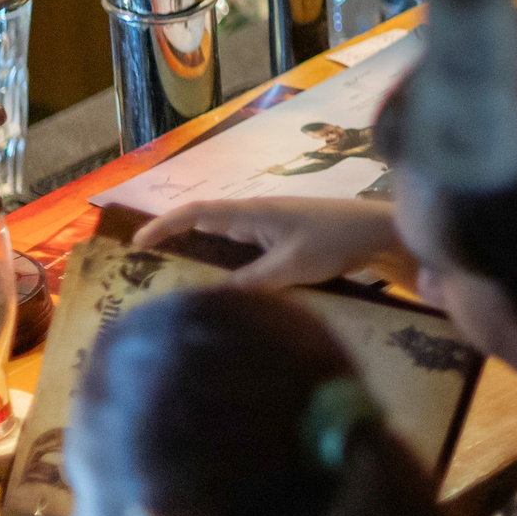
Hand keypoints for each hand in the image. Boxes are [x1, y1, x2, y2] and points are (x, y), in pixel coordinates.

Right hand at [131, 196, 400, 289]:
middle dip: (175, 243)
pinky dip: (228, 267)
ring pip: (225, 241)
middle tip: (147, 272)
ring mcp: (272, 228)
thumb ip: (250, 283)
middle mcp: (257, 216)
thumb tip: (209, 302)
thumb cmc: (335, 241)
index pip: (196, 213)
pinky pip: (245, 252)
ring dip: (201, 257)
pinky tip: (225, 290)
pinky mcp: (285, 242)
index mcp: (252, 213)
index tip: (135, 244)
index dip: (163, 225)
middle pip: (205, 226)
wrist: (381, 233)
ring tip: (176, 285)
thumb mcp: (290, 266)